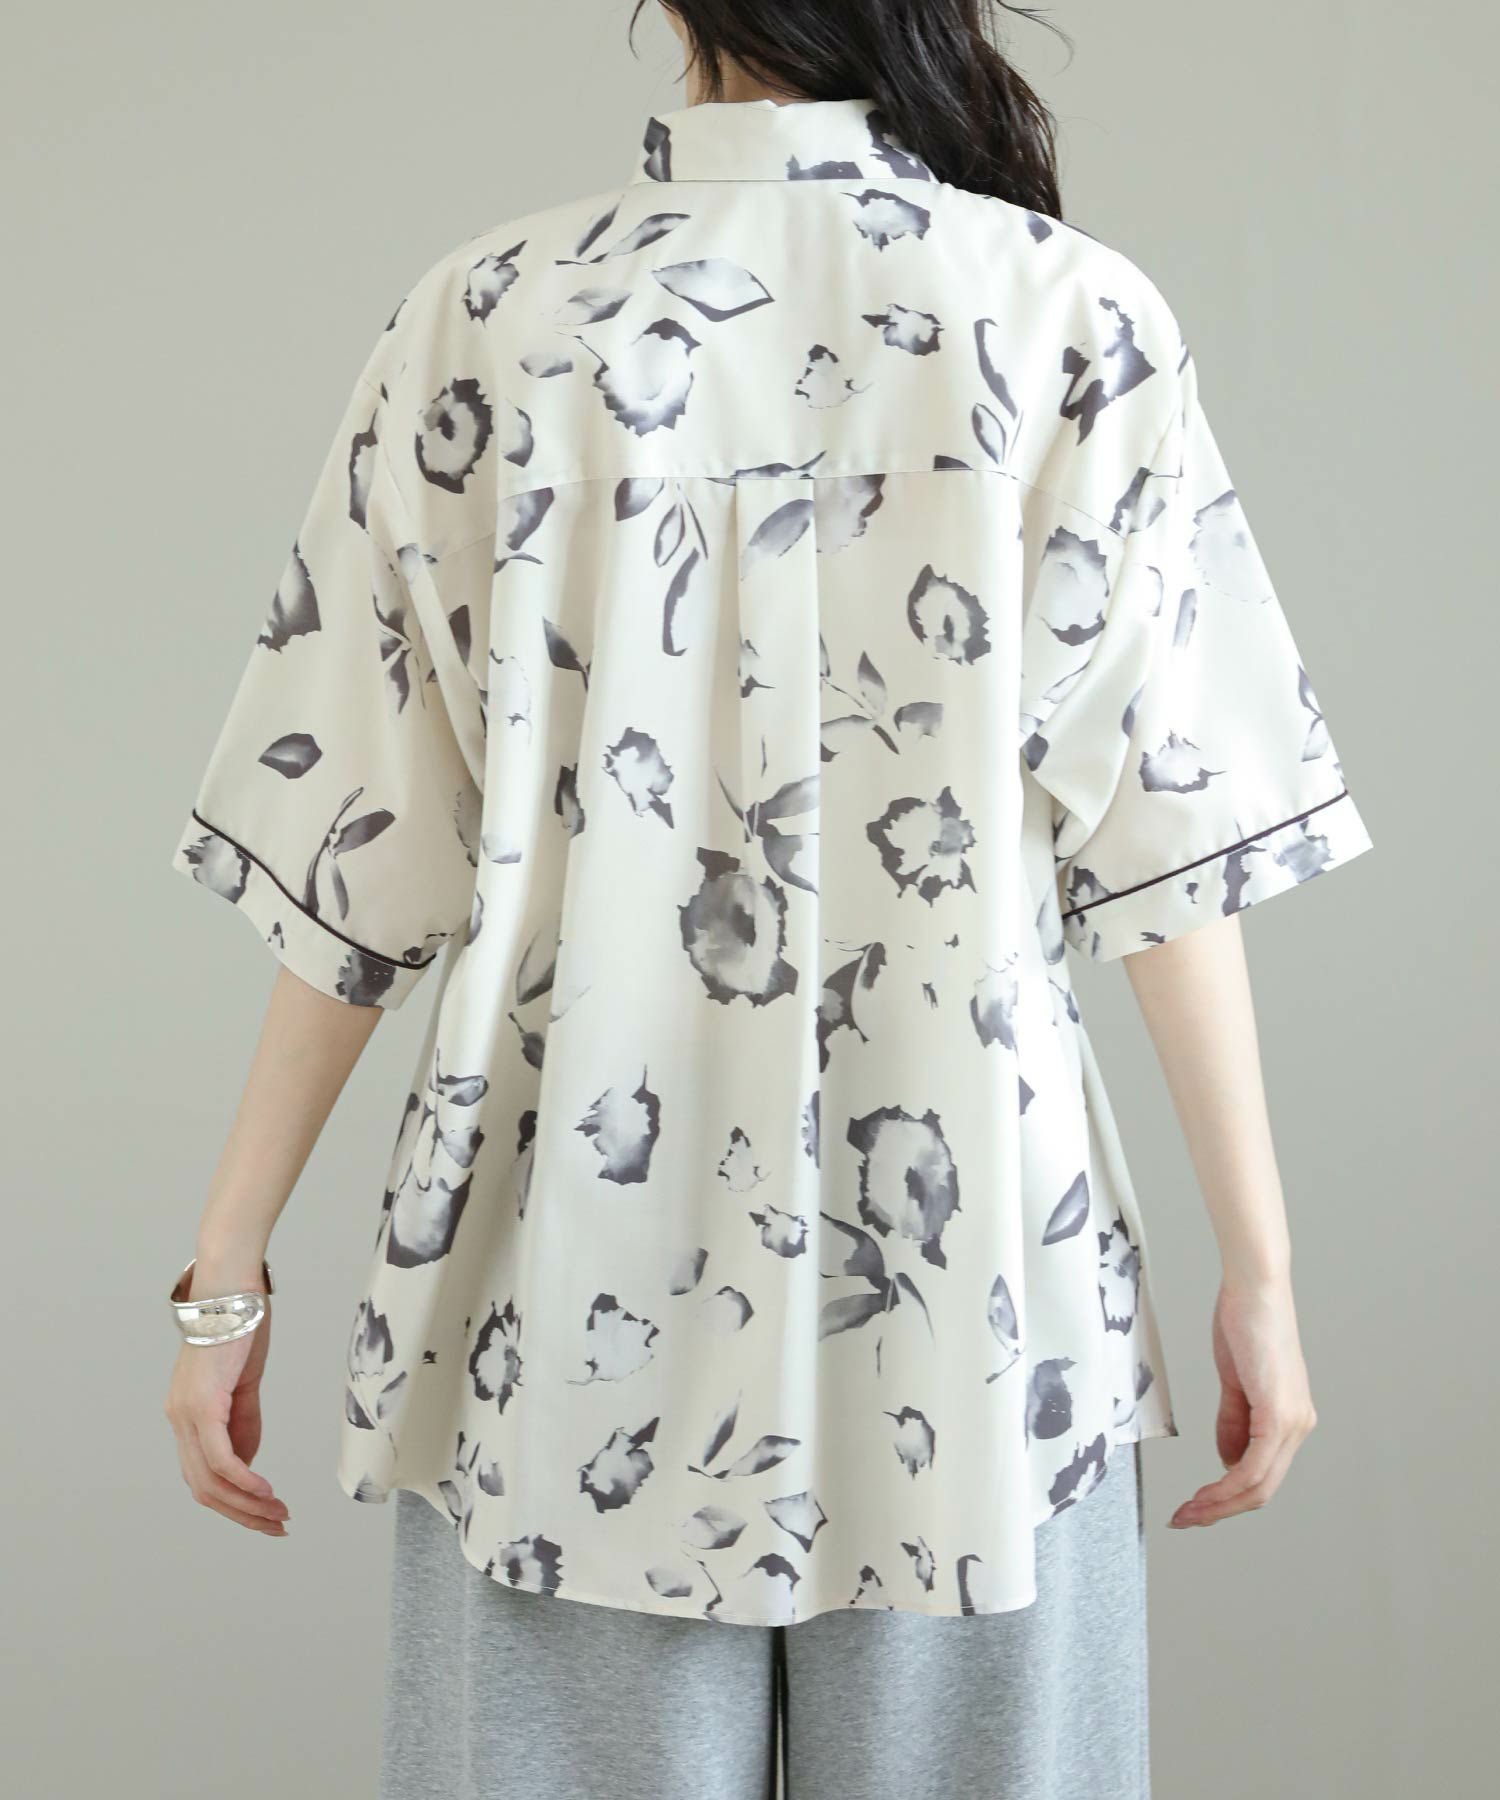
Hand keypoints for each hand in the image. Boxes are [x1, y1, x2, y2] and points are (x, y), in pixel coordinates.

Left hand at [164, 1264, 288, 1536]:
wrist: (231, 1289)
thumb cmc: (239, 1327)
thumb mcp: (245, 1382)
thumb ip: (244, 1421)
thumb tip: (247, 1463)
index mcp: (187, 1416)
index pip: (203, 1476)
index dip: (234, 1503)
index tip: (267, 1513)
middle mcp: (179, 1420)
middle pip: (204, 1489)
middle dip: (242, 1515)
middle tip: (276, 1525)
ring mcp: (188, 1414)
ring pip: (210, 1482)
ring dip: (247, 1505)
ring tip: (278, 1514)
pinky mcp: (204, 1406)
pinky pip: (221, 1459)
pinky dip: (244, 1482)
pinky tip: (266, 1491)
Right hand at [1168, 1276, 1316, 1527]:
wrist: (1255, 1288)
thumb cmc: (1244, 1321)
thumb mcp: (1234, 1380)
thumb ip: (1233, 1421)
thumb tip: (1228, 1462)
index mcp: (1289, 1417)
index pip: (1261, 1475)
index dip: (1227, 1498)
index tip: (1194, 1506)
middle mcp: (1298, 1425)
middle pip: (1262, 1489)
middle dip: (1220, 1510)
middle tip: (1185, 1518)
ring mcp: (1293, 1421)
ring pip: (1259, 1485)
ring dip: (1220, 1504)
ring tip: (1187, 1511)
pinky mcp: (1279, 1414)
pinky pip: (1254, 1466)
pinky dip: (1227, 1486)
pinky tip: (1205, 1493)